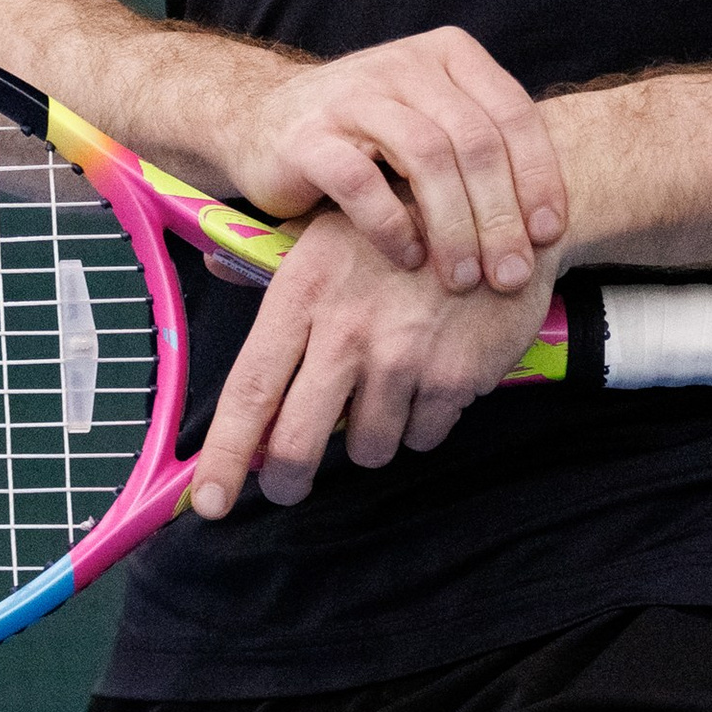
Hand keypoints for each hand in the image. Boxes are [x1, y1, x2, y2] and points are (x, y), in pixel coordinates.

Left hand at [189, 208, 554, 515]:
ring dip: (371, 437)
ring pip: (368, 448)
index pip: (250, 390)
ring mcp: (403, 358)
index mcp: (302, 292)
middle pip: (298, 443)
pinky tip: (430, 379)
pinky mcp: (455, 377)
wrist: (500, 210)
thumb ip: (271, 258)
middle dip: (288, 479)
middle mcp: (346, 331)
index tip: (210, 502)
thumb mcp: (328, 225)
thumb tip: (216, 269)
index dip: (225, 457)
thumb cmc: (403, 217)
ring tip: (384, 393)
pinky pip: (424, 436)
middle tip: (290, 484)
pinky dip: (423, 421)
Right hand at [224, 29, 566, 294]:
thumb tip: (551, 227)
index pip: (512, 114)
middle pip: (475, 141)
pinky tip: (407, 259)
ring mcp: (354, 96)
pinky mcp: (309, 135)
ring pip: (427, 157)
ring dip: (454, 226)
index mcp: (447, 57)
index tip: (547, 236)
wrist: (264, 122)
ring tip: (462, 278)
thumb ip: (484, 154)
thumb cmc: (368, 140)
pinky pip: (361, 182)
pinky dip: (391, 226)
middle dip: (500, 216)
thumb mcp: (433, 126)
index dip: (538, 178)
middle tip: (510, 274)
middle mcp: (404, 65)